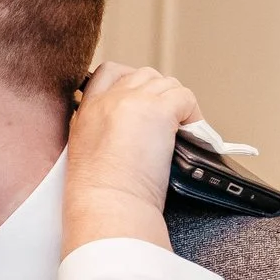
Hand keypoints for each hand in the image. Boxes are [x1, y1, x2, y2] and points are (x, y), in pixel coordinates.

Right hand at [61, 63, 198, 255]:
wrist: (107, 206)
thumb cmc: (100, 196)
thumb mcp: (87, 155)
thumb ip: (103, 133)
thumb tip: (135, 132)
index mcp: (88, 111)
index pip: (108, 72)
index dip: (131, 79)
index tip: (142, 98)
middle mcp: (108, 99)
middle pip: (143, 74)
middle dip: (159, 92)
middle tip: (168, 119)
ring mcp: (133, 101)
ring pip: (167, 84)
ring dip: (177, 104)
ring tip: (181, 131)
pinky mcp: (158, 111)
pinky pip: (185, 98)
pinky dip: (193, 115)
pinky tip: (190, 136)